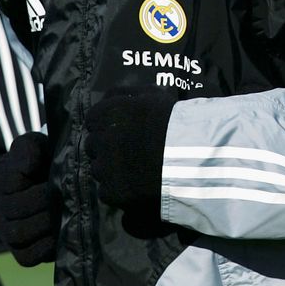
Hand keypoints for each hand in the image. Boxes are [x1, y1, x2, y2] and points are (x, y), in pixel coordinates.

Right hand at [0, 132, 58, 265]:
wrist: (43, 189)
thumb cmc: (39, 164)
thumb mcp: (33, 147)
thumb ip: (28, 149)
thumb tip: (31, 163)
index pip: (11, 182)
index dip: (35, 180)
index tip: (56, 175)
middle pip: (14, 209)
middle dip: (44, 201)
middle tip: (68, 195)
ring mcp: (5, 234)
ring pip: (18, 233)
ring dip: (46, 222)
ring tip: (68, 211)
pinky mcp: (22, 253)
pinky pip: (27, 257)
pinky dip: (46, 247)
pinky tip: (65, 232)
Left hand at [84, 90, 175, 212]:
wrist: (192, 158)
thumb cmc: (174, 122)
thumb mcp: (152, 96)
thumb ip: (125, 93)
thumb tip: (107, 97)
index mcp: (107, 114)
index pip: (92, 120)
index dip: (105, 125)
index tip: (120, 131)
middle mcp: (100, 140)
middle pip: (93, 146)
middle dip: (106, 148)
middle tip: (128, 152)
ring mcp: (104, 169)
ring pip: (98, 169)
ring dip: (111, 169)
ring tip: (135, 170)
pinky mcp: (112, 192)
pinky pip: (107, 191)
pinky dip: (119, 190)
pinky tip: (137, 186)